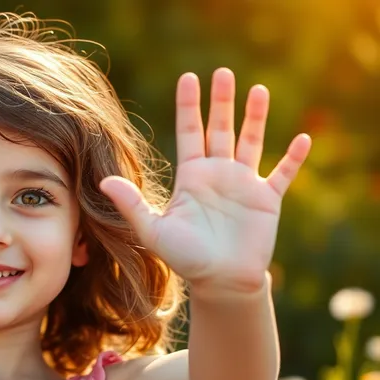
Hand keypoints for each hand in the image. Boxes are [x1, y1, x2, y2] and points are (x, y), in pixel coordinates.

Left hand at [99, 68, 311, 291]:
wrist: (219, 281)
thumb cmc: (185, 257)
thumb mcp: (153, 230)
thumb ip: (131, 204)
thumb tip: (103, 181)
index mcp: (191, 177)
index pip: (190, 132)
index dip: (189, 106)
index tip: (188, 78)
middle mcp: (217, 174)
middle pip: (220, 129)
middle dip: (222, 101)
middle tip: (223, 72)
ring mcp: (244, 184)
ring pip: (251, 142)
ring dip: (256, 118)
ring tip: (259, 90)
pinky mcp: (266, 200)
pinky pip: (283, 174)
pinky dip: (293, 158)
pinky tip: (303, 139)